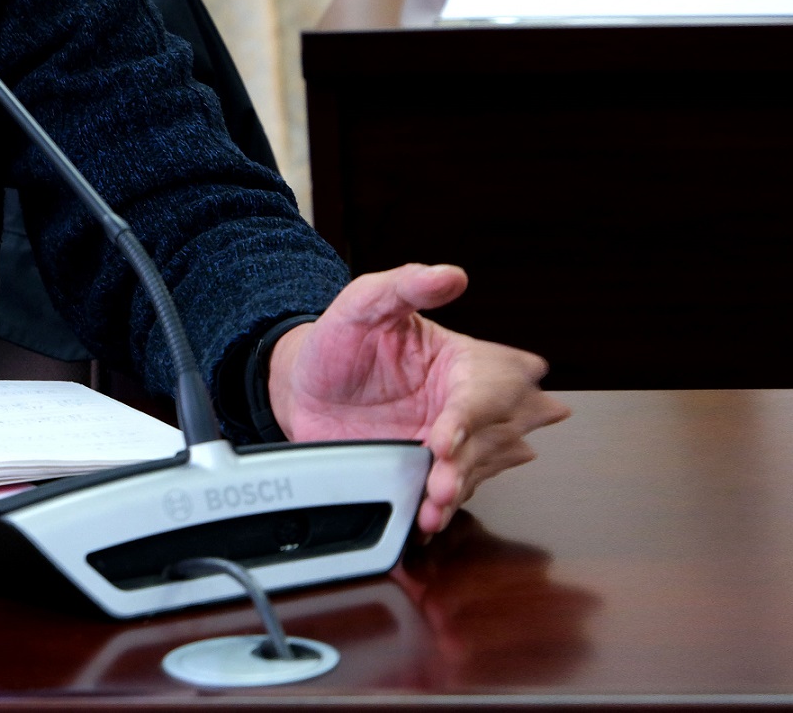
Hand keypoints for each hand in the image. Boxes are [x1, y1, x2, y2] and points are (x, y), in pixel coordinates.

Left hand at [268, 263, 568, 533]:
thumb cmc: (339, 341)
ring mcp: (446, 443)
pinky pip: (444, 495)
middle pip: (492, 437)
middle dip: (471, 460)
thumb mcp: (365, 302)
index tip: (444, 435)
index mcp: (463, 361)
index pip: (488, 388)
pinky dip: (438, 510)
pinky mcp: (423, 473)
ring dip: (457, 490)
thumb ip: (404, 286)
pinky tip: (427, 518)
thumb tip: (449, 275)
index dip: (471, 415)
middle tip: (443, 477)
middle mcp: (464, 405)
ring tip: (434, 503)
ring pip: (474, 471)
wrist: (301, 386)